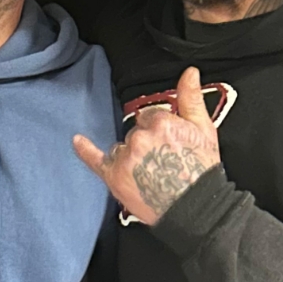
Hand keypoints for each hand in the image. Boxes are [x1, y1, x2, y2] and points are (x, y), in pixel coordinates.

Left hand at [73, 67, 220, 225]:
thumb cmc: (202, 172)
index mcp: (160, 123)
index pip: (149, 118)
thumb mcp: (204, 130)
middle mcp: (139, 138)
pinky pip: (94, 159)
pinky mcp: (114, 177)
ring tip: (151, 175)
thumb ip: (192, 98)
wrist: (195, 208)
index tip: (168, 146)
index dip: (159, 132)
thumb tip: (189, 73)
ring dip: (130, 157)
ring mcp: (125, 158)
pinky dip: (85, 150)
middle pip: (134, 133)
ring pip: (121, 148)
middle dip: (146, 145)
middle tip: (164, 163)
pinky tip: (78, 141)